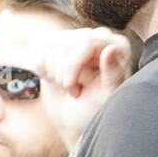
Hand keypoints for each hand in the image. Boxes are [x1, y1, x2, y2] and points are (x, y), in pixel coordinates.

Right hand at [33, 27, 131, 149]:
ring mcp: (77, 38)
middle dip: (63, 73)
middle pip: (65, 42)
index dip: (72, 65)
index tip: (71, 87)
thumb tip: (111, 48)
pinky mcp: (58, 44)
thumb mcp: (106, 96)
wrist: (75, 119)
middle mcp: (99, 37)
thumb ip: (112, 73)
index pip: (85, 41)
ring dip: (54, 73)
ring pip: (51, 44)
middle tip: (75, 92)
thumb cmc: (95, 111)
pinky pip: (40, 49)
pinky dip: (43, 69)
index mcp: (117, 46)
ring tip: (69, 87)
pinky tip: (56, 80)